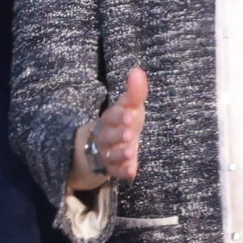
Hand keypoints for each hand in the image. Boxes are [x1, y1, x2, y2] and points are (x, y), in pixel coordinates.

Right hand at [66, 63, 147, 197]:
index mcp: (109, 119)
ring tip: (130, 153)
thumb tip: (137, 70)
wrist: (110, 144)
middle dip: (117, 135)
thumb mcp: (130, 106)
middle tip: (129, 134)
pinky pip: (115, 172)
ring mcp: (108, 153)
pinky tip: (132, 172)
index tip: (130, 114)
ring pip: (109, 155)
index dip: (118, 116)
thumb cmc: (124, 121)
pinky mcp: (113, 168)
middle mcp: (105, 136)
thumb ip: (135, 91)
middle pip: (107, 136)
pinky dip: (123, 172)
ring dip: (119, 155)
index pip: (110, 116)